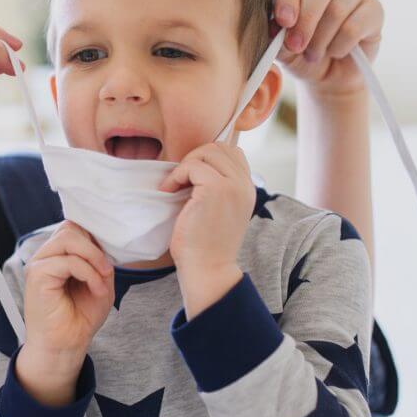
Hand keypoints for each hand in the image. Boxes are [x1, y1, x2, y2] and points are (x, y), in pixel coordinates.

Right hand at [17, 222, 113, 404]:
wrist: (66, 345)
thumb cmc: (80, 317)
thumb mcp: (100, 282)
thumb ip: (100, 261)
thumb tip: (103, 243)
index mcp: (58, 255)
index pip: (74, 228)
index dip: (94, 238)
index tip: (108, 260)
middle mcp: (45, 256)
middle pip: (70, 228)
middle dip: (95, 247)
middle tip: (107, 271)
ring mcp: (39, 264)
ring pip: (68, 237)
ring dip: (93, 257)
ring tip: (102, 279)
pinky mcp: (37, 275)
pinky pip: (68, 261)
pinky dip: (88, 273)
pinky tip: (95, 289)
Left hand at [160, 142, 251, 315]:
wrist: (208, 270)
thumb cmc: (204, 245)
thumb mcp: (218, 210)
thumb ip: (216, 187)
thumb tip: (193, 165)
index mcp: (248, 189)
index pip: (232, 152)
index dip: (208, 158)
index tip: (190, 178)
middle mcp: (245, 185)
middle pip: (219, 147)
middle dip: (195, 157)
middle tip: (180, 180)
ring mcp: (233, 185)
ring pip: (207, 151)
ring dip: (185, 165)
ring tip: (175, 186)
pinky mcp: (216, 189)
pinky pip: (192, 166)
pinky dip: (176, 176)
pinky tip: (169, 192)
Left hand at [272, 0, 383, 97]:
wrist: (327, 71)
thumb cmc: (301, 48)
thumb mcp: (281, 42)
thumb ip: (276, 30)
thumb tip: (278, 25)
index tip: (283, 22)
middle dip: (306, 19)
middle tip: (295, 45)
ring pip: (338, 9)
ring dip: (320, 39)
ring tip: (312, 54)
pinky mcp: (375, 9)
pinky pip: (354, 28)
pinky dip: (338, 46)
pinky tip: (334, 52)